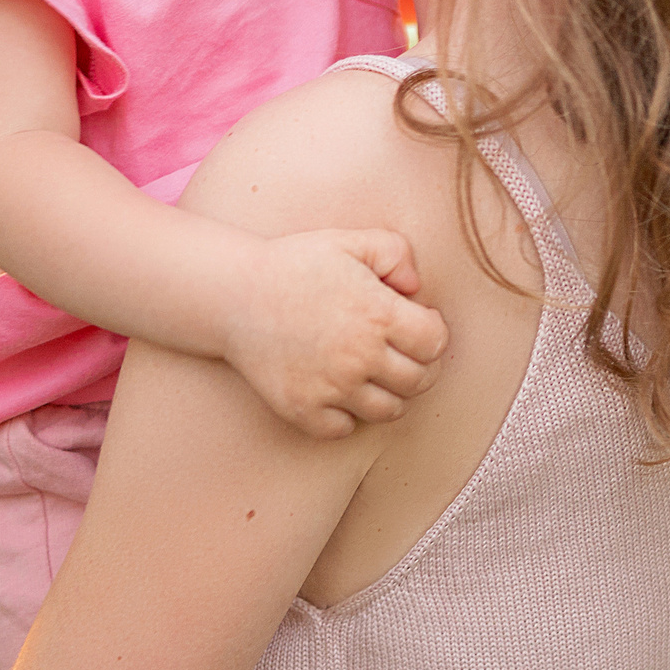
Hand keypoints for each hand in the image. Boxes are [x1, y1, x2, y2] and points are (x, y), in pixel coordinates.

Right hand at [221, 231, 449, 439]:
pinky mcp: (303, 409)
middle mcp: (359, 356)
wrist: (233, 294)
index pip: (436, 343)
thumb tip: (417, 289)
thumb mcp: (351, 241)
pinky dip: (348, 415)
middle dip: (420, 365)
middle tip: (402, 351)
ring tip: (375, 373)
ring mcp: (331, 388)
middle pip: (419, 381)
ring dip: (390, 393)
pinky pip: (345, 428)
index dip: (434, 333)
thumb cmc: (296, 264)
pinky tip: (340, 391)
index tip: (418, 324)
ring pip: (389, 411)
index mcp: (378, 314)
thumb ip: (397, 253)